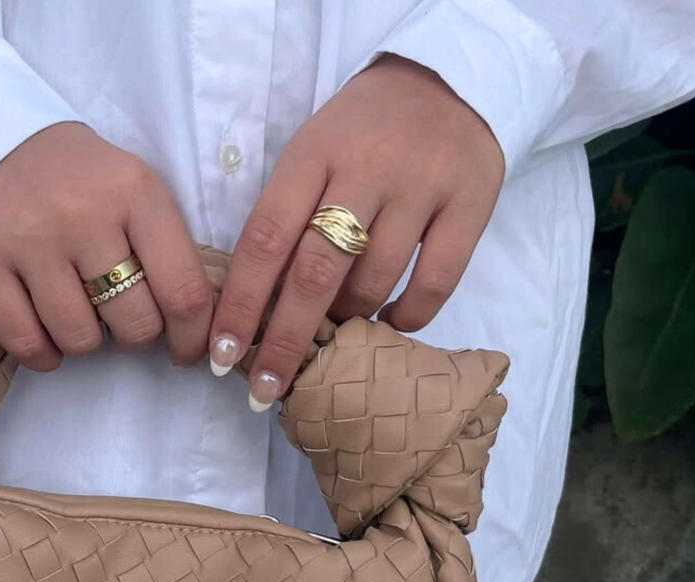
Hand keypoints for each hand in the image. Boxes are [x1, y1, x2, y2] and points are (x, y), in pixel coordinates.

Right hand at [0, 121, 212, 369]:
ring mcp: (27, 239)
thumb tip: (193, 332)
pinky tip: (46, 335)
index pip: (184, 291)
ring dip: (86, 341)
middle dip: (136, 333)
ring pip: (80, 339)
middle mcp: (82, 215)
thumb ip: (167, 250)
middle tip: (120, 315)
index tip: (187, 352)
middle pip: (135, 323)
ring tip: (78, 312)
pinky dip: (43, 353)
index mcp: (135, 192)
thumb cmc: (79, 179)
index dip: (192, 338)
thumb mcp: (135, 190)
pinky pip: (26, 342)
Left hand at [208, 55, 504, 409]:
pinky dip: (407, 317)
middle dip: (285, 340)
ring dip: (347, 322)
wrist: (448, 78)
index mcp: (312, 154)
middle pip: (315, 273)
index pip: (264, 240)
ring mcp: (421, 186)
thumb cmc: (361, 133)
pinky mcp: (471, 202)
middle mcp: (365, 169)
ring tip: (336, 334)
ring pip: (373, 283)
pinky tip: (389, 323)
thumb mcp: (311, 154)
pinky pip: (434, 283)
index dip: (240, 305)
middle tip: (265, 390)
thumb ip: (286, 218)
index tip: (223, 355)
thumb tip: (257, 311)